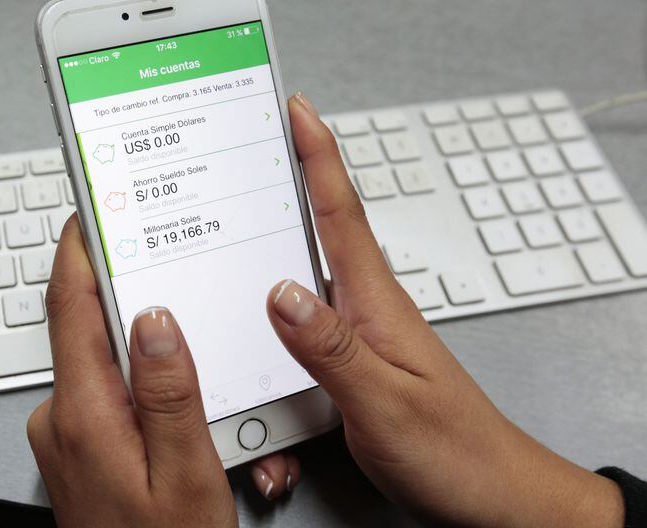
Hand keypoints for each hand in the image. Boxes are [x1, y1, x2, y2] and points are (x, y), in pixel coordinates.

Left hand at [26, 217, 236, 527]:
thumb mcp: (187, 474)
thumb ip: (169, 391)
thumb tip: (153, 319)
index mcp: (82, 414)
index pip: (69, 307)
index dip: (79, 251)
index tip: (92, 210)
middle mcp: (61, 419)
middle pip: (91, 331)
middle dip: (137, 307)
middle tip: (175, 277)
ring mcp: (66, 435)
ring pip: (109, 370)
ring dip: (154, 366)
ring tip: (206, 392)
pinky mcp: (78, 449)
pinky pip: (112, 401)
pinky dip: (149, 397)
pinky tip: (190, 426)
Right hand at [251, 92, 623, 526]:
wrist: (495, 497)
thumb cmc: (455, 453)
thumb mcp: (386, 404)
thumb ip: (333, 349)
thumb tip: (283, 291)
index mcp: (376, 307)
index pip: (343, 215)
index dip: (319, 157)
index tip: (297, 112)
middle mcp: (366, 313)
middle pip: (317, 237)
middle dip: (287, 188)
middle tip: (256, 153)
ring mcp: (360, 339)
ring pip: (303, 291)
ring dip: (273, 270)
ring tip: (246, 249)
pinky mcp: (353, 367)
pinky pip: (305, 339)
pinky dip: (279, 338)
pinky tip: (271, 345)